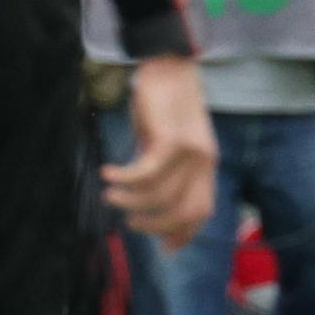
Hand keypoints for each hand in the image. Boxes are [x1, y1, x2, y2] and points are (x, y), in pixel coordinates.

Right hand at [102, 55, 216, 251]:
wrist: (168, 65)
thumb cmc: (162, 107)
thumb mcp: (166, 145)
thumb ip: (165, 173)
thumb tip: (148, 205)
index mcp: (206, 165)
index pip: (202, 211)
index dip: (184, 233)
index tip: (163, 248)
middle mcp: (204, 161)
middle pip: (183, 212)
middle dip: (154, 225)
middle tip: (129, 219)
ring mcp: (191, 150)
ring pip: (159, 195)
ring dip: (129, 200)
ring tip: (110, 193)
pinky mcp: (172, 138)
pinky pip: (146, 172)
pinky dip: (124, 178)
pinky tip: (108, 172)